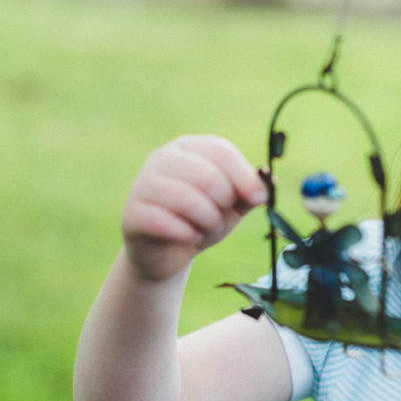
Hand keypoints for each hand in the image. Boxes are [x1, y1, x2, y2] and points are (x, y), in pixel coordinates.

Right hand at [121, 135, 266, 280]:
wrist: (168, 252)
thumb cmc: (202, 221)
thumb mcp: (232, 205)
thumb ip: (250, 192)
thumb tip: (269, 180)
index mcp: (190, 148)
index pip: (221, 151)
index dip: (245, 177)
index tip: (259, 199)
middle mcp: (163, 158)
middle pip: (207, 175)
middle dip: (223, 204)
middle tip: (220, 219)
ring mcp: (143, 183)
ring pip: (187, 199)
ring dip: (208, 221)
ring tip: (207, 228)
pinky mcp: (132, 213)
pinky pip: (165, 222)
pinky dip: (187, 234)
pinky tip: (190, 237)